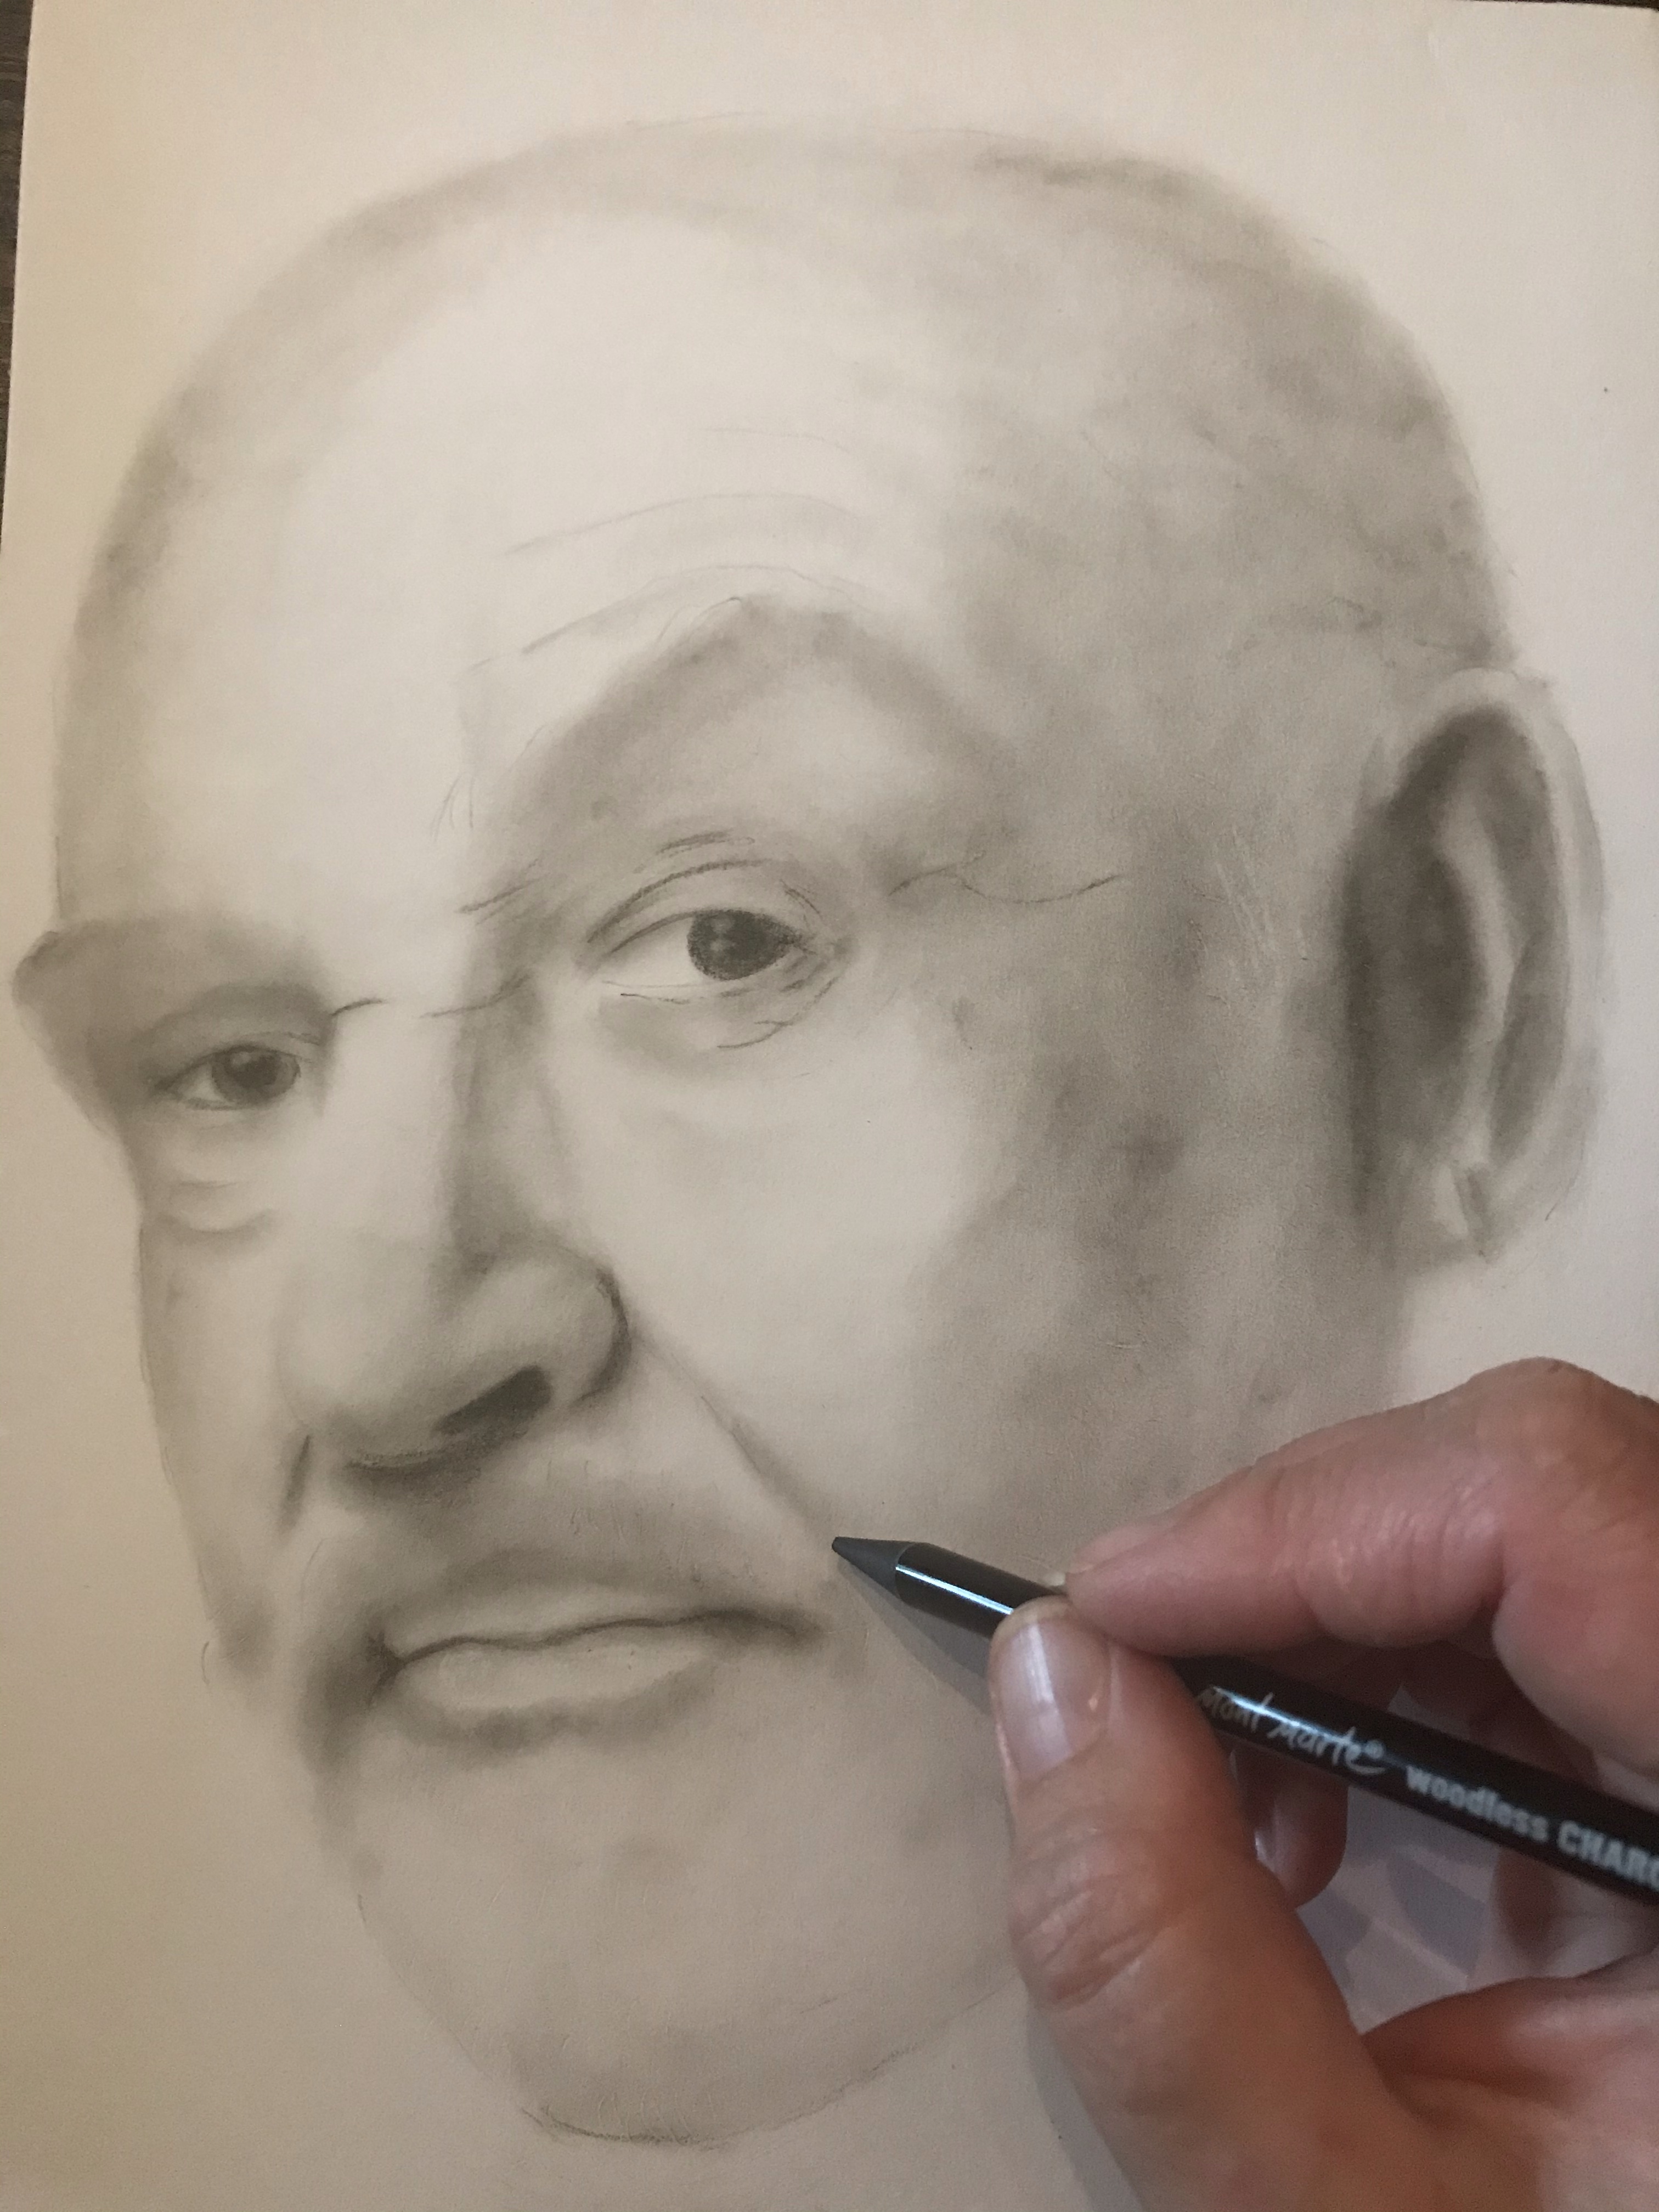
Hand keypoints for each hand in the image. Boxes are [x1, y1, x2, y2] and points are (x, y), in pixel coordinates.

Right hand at [987, 1360, 1658, 2211]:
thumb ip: (1181, 1978)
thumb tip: (1047, 1674)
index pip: (1561, 1510)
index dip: (1314, 1520)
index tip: (1113, 1612)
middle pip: (1545, 1487)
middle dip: (1295, 1561)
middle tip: (1129, 1686)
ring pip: (1535, 1525)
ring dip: (1327, 1620)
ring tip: (1219, 1791)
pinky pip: (1548, 1608)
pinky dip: (1391, 1669)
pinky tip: (1316, 1818)